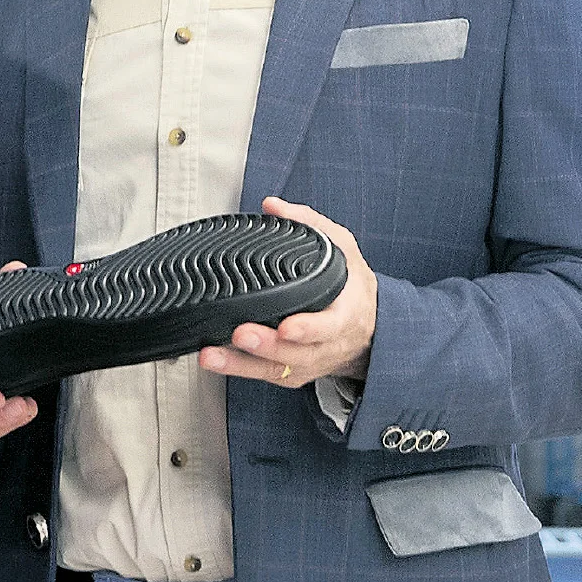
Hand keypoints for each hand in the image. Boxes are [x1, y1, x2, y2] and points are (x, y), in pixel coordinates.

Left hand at [199, 197, 377, 387]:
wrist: (370, 327)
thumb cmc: (350, 284)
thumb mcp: (342, 247)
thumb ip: (309, 224)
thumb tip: (272, 206)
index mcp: (345, 313)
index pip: (329, 325)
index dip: (308, 329)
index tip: (287, 326)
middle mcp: (328, 344)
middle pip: (298, 353)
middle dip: (267, 346)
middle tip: (239, 334)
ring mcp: (310, 362)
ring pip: (277, 369)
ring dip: (242, 364)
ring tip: (211, 355)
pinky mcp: (294, 372)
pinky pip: (266, 375)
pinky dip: (239, 370)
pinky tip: (215, 361)